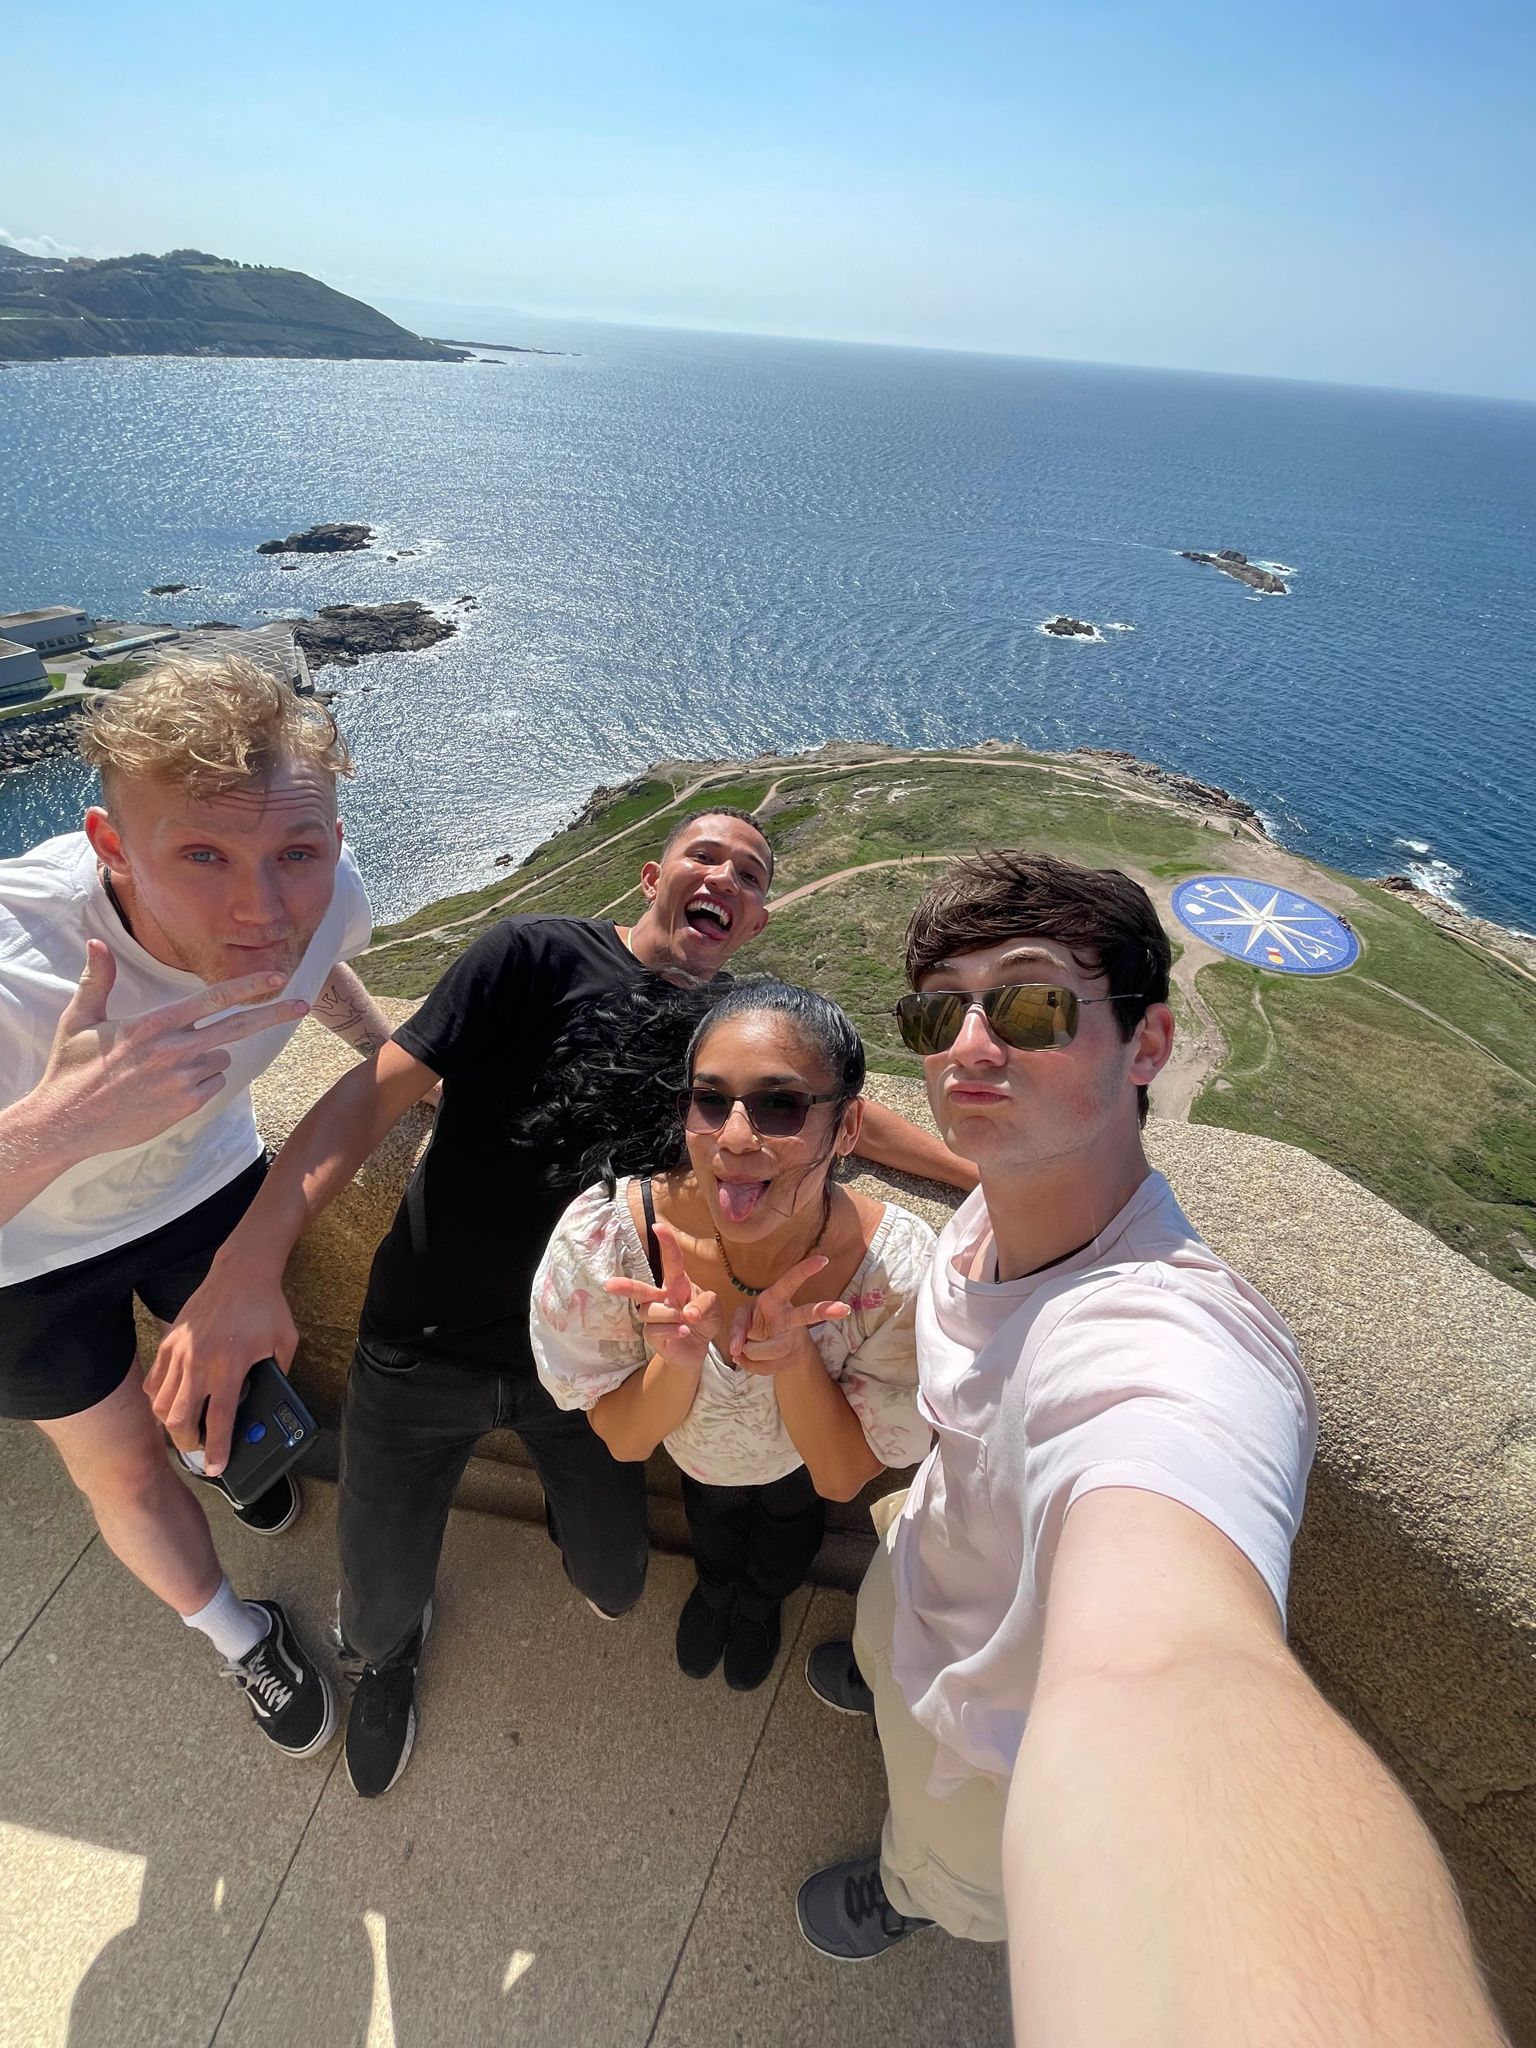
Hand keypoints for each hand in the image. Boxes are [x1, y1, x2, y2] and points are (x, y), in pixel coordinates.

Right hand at [33, 942, 307, 1163]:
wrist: (65, 1123)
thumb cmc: (71, 1069)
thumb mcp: (79, 1020)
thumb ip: (98, 980)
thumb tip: (96, 942)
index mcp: (152, 1025)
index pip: (212, 1000)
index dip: (248, 987)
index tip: (277, 978)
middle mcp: (173, 1051)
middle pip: (237, 1028)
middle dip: (273, 1013)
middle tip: (303, 1005)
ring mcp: (182, 1081)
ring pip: (219, 1059)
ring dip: (205, 1058)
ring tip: (162, 1068)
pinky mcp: (185, 1107)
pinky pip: (211, 1086)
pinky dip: (199, 1084)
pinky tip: (165, 1088)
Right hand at [146, 1261, 298, 1474]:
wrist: (242, 1272)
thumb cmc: (266, 1308)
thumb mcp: (285, 1344)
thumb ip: (277, 1376)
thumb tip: (268, 1402)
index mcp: (231, 1365)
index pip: (220, 1420)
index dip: (217, 1450)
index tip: (216, 1468)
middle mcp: (200, 1362)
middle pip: (180, 1420)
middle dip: (188, 1444)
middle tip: (199, 1450)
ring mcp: (179, 1352)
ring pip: (161, 1405)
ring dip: (171, 1424)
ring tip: (185, 1429)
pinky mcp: (168, 1343)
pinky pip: (154, 1382)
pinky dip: (159, 1400)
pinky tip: (172, 1403)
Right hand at [603, 1218, 720, 1372]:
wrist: (698, 1349)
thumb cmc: (702, 1320)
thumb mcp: (713, 1308)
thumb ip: (705, 1304)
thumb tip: (688, 1313)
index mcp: (676, 1284)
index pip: (672, 1261)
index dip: (666, 1243)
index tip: (658, 1226)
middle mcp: (660, 1297)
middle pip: (640, 1289)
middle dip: (625, 1285)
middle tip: (609, 1285)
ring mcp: (653, 1316)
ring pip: (652, 1311)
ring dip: (672, 1316)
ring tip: (687, 1323)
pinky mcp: (651, 1334)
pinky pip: (655, 1329)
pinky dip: (673, 1331)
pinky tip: (683, 1332)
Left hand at [727, 1254, 849, 1374]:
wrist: (767, 1349)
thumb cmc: (756, 1322)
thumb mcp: (743, 1316)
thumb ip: (738, 1327)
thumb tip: (737, 1350)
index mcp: (777, 1299)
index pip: (791, 1282)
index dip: (804, 1270)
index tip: (823, 1260)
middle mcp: (790, 1318)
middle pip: (808, 1314)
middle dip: (825, 1311)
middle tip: (844, 1309)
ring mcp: (793, 1339)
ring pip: (779, 1348)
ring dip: (755, 1352)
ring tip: (740, 1353)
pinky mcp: (791, 1359)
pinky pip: (768, 1367)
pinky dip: (751, 1366)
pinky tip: (745, 1360)